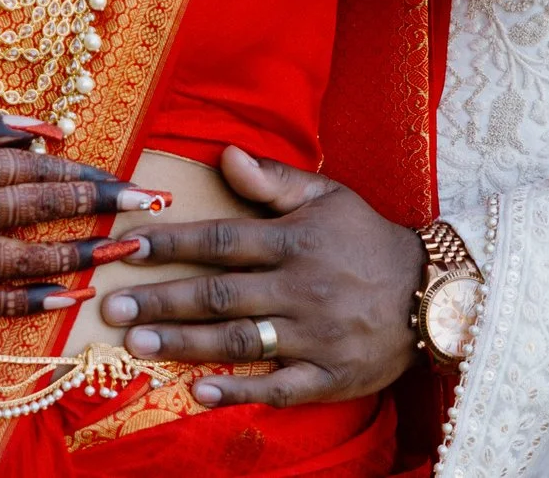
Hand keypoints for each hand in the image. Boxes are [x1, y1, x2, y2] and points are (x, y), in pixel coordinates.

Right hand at [0, 102, 167, 317]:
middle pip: (46, 213)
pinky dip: (28, 304)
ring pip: (27, 263)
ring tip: (120, 256)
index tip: (134, 182)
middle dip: (104, 213)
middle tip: (150, 215)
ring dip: (79, 259)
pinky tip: (63, 300)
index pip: (44, 172)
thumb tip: (44, 130)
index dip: (94, 178)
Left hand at [103, 146, 425, 407]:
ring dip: (184, 344)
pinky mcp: (331, 375)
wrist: (436, 293)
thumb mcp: (328, 196)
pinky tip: (200, 393)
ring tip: (137, 345)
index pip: (221, 241)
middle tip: (112, 308)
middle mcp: (299, 288)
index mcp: (294, 241)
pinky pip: (279, 388)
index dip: (172, 244)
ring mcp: (314, 335)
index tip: (127, 248)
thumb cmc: (369, 239)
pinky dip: (240, 392)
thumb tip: (224, 154)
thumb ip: (274, 180)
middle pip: (218, 294)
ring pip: (239, 340)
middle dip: (162, 300)